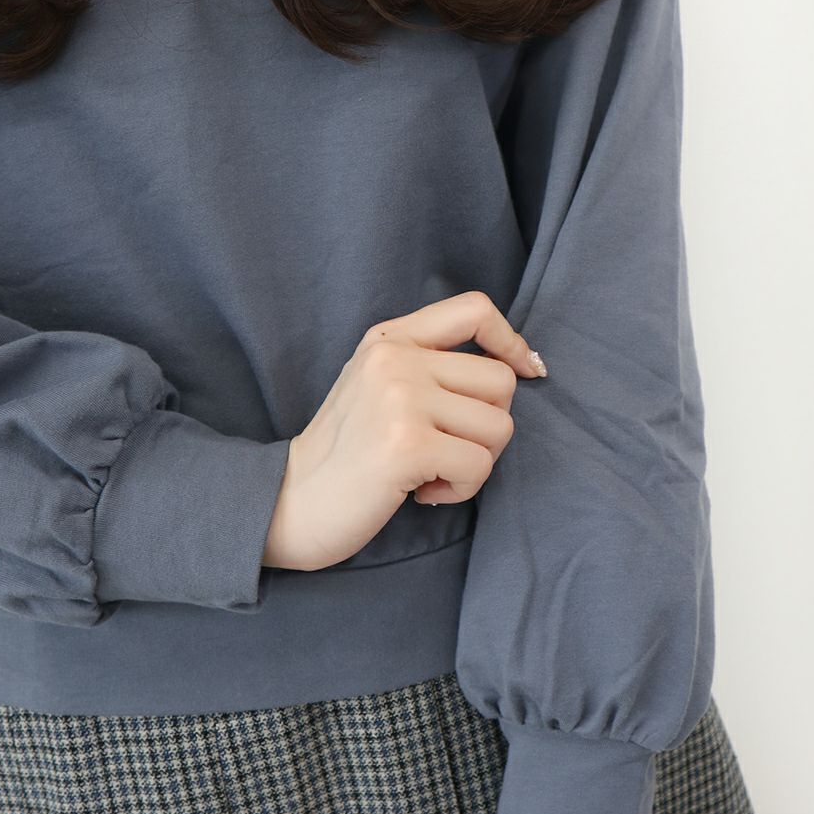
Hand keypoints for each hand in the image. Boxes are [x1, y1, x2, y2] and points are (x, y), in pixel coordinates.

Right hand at [262, 290, 545, 571]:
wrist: (289, 504)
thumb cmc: (345, 454)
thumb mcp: (377, 386)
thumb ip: (430, 365)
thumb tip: (518, 366)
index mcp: (390, 339)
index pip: (475, 309)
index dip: (511, 341)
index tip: (524, 371)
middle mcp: (395, 360)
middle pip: (500, 382)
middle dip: (488, 426)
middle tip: (448, 450)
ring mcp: (401, 400)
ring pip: (499, 427)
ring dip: (475, 463)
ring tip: (430, 472)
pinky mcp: (408, 445)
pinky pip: (480, 465)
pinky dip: (461, 489)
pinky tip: (423, 492)